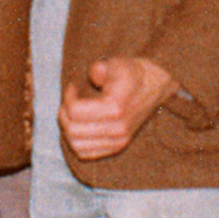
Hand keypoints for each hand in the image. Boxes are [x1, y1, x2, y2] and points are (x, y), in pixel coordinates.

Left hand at [59, 56, 177, 160]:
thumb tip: (94, 74)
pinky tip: (79, 126)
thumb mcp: (117, 63)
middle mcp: (118, 129)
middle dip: (64, 114)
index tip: (73, 86)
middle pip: (73, 131)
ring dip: (68, 129)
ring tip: (72, 114)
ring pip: (77, 146)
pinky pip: (86, 154)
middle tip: (69, 100)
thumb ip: (102, 68)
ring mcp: (119, 141)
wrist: (154, 85)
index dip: (68, 97)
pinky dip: (76, 142)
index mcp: (116, 108)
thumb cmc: (131, 73)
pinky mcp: (118, 147)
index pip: (75, 112)